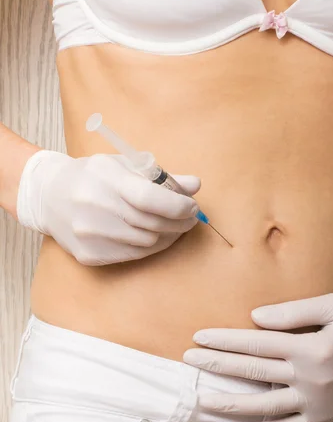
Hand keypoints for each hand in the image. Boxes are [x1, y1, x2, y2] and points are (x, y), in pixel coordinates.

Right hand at [17, 150, 199, 264]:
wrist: (48, 196)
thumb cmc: (93, 177)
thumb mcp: (123, 165)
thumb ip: (161, 176)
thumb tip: (195, 185)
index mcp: (105, 178)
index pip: (149, 198)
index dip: (178, 206)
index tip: (192, 206)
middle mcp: (95, 207)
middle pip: (152, 224)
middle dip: (179, 223)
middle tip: (190, 219)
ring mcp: (90, 234)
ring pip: (146, 243)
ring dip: (168, 237)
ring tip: (175, 228)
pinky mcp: (89, 254)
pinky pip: (132, 255)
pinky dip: (151, 248)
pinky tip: (156, 237)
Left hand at [183, 294, 332, 421]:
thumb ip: (293, 312)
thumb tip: (255, 317)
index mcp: (308, 348)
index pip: (255, 343)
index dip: (224, 340)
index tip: (199, 337)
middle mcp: (308, 378)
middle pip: (252, 371)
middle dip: (217, 364)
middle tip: (189, 360)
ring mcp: (315, 401)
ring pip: (265, 406)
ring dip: (232, 403)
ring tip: (205, 401)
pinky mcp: (325, 416)